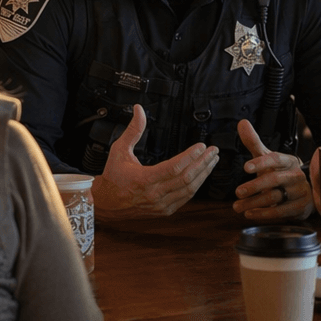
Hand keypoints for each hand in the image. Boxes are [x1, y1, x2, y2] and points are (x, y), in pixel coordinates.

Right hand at [92, 105, 218, 220]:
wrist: (106, 203)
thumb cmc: (113, 176)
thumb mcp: (119, 149)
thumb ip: (133, 129)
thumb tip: (139, 110)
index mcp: (144, 179)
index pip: (174, 168)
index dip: (190, 156)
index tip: (201, 146)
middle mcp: (154, 194)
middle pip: (186, 178)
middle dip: (203, 163)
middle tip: (213, 151)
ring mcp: (161, 204)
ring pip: (189, 189)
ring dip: (203, 174)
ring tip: (212, 161)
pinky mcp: (165, 210)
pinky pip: (185, 198)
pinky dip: (196, 185)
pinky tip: (202, 175)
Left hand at [233, 120, 313, 220]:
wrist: (301, 193)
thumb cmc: (280, 173)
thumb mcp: (267, 158)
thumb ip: (254, 142)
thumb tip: (242, 123)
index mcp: (289, 160)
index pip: (275, 159)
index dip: (260, 163)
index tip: (245, 168)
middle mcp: (296, 175)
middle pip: (274, 179)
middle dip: (254, 186)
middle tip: (237, 192)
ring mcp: (300, 192)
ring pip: (275, 197)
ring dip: (254, 203)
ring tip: (237, 206)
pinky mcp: (300, 207)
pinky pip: (280, 212)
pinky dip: (263, 214)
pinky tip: (250, 213)